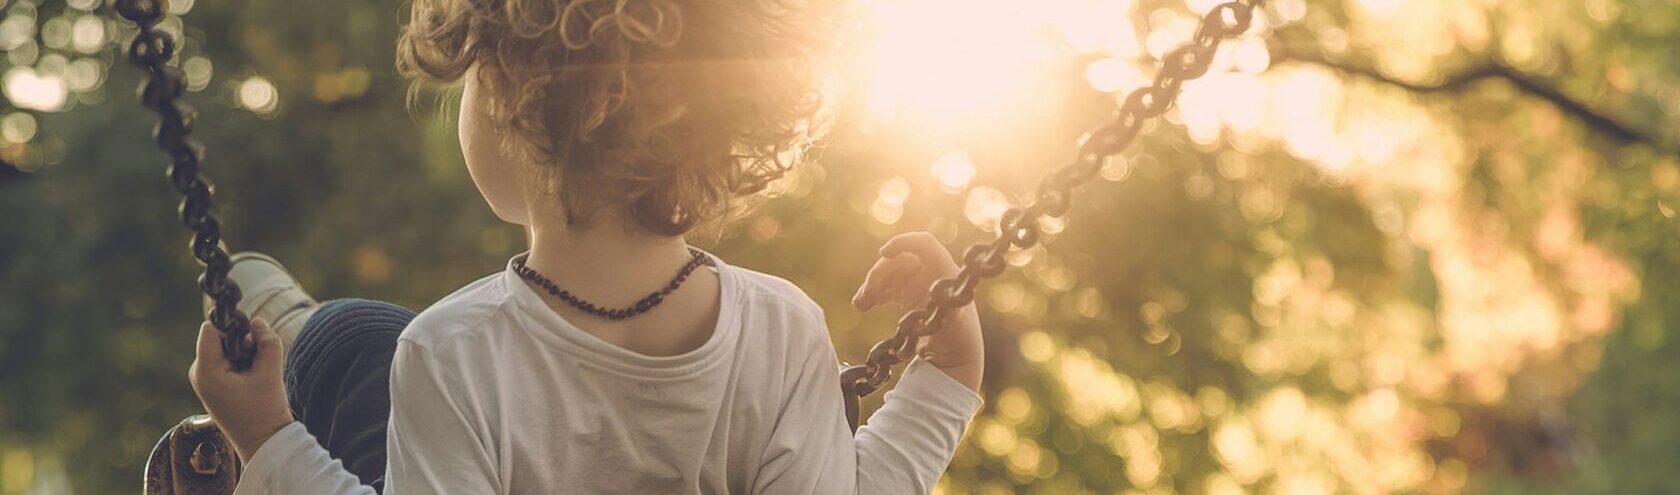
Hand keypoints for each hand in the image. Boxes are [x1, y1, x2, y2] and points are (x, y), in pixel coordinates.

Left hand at [189, 318, 294, 463]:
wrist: (261, 440)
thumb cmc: (264, 410)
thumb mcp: (271, 372)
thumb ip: (267, 342)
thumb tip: (258, 321)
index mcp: (206, 371)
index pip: (211, 329)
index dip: (232, 324)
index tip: (252, 334)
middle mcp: (198, 372)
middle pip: (218, 337)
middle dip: (241, 341)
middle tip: (258, 361)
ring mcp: (203, 378)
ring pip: (224, 347)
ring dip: (243, 352)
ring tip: (256, 375)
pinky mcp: (212, 383)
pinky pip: (225, 359)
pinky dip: (241, 362)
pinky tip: (252, 379)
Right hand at [853, 232, 983, 391]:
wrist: (954, 356)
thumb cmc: (959, 338)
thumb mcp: (954, 322)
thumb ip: (946, 307)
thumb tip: (934, 294)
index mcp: (945, 271)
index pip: (925, 244)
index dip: (904, 242)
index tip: (883, 252)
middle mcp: (931, 273)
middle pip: (900, 260)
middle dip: (880, 273)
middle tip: (867, 293)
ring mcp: (917, 283)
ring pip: (889, 273)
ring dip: (872, 285)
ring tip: (860, 304)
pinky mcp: (907, 295)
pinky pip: (886, 287)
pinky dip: (873, 294)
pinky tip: (863, 305)